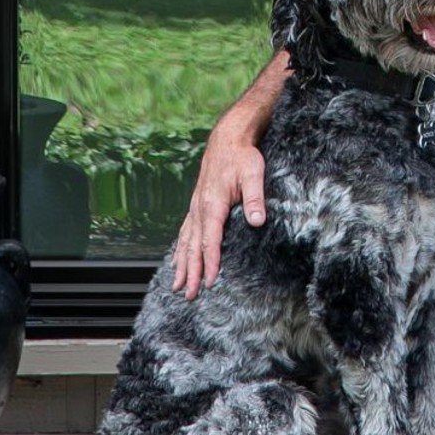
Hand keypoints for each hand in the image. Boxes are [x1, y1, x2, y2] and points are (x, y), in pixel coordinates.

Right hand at [171, 129, 267, 299]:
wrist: (228, 139)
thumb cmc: (242, 156)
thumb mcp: (253, 173)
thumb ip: (255, 197)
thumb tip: (257, 221)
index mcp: (212, 204)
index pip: (210, 239)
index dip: (210, 262)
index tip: (210, 281)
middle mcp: (199, 208)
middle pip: (193, 246)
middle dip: (191, 272)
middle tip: (189, 294)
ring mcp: (195, 207)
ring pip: (185, 241)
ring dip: (182, 264)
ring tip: (177, 285)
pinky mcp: (197, 205)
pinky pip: (185, 232)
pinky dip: (180, 249)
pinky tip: (178, 260)